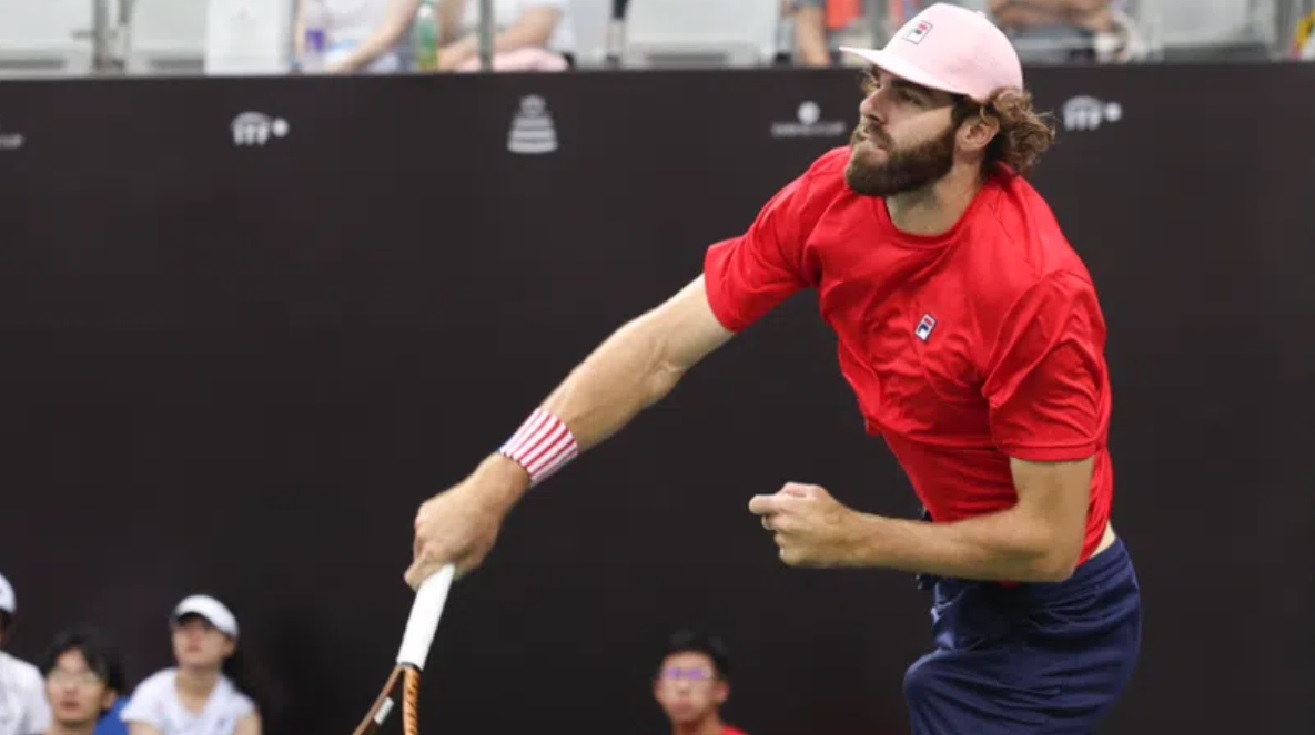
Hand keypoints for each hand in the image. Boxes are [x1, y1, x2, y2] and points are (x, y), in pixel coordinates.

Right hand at [404, 475, 509, 588]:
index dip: (419, 584)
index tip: (424, 587)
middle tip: (448, 556)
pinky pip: (424, 527)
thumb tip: (446, 576)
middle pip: (418, 560)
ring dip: (432, 544)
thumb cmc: (483, 527)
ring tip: (454, 535)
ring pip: (421, 542)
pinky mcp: (423, 510)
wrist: (484, 496)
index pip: (413, 578)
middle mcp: (423, 538)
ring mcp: (421, 522)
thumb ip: (457, 572)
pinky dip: (433, 528)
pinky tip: (450, 521)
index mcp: (434, 553)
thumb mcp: (475, 557)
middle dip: (430, 562)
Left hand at [748, 482, 867, 566]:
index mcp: (786, 506)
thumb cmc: (835, 514)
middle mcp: (782, 525)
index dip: (761, 505)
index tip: (765, 507)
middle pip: (767, 521)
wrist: (851, 540)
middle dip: (777, 519)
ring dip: (787, 534)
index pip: (756, 505)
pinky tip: (810, 544)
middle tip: (797, 519)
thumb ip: (792, 490)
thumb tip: (778, 495)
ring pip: (778, 536)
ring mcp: (785, 543)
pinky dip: (793, 548)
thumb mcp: (815, 491)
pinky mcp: (791, 558)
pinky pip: (785, 551)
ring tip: (810, 533)